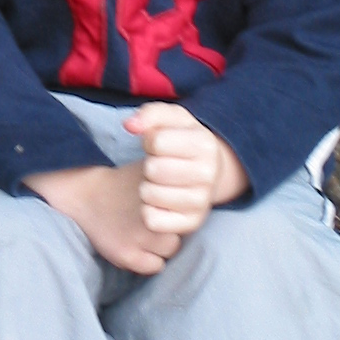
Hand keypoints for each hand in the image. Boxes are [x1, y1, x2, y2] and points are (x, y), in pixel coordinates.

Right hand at [24, 161, 182, 274]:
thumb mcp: (150, 170)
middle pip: (181, 232)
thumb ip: (175, 179)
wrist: (87, 196)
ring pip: (170, 250)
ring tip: (146, 236)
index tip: (169, 210)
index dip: (179, 212)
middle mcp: (151, 214)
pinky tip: (137, 247)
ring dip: (162, 246)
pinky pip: (155, 266)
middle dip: (171, 229)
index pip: (189, 211)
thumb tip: (199, 189)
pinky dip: (149, 260)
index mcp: (160, 193)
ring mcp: (138, 236)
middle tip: (157, 224)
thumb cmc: (124, 183)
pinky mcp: (126, 254)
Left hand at [125, 103, 248, 239]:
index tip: (160, 145)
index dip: (150, 142)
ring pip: (149, 195)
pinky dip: (148, 210)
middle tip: (160, 166)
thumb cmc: (181, 141)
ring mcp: (201, 202)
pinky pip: (151, 219)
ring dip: (147, 187)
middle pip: (153, 169)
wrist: (205, 172)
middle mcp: (208, 174)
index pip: (156, 142)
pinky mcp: (191, 224)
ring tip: (161, 182)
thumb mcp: (170, 119)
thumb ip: (149, 114)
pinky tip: (160, 202)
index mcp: (206, 144)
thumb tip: (130, 125)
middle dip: (149, 165)